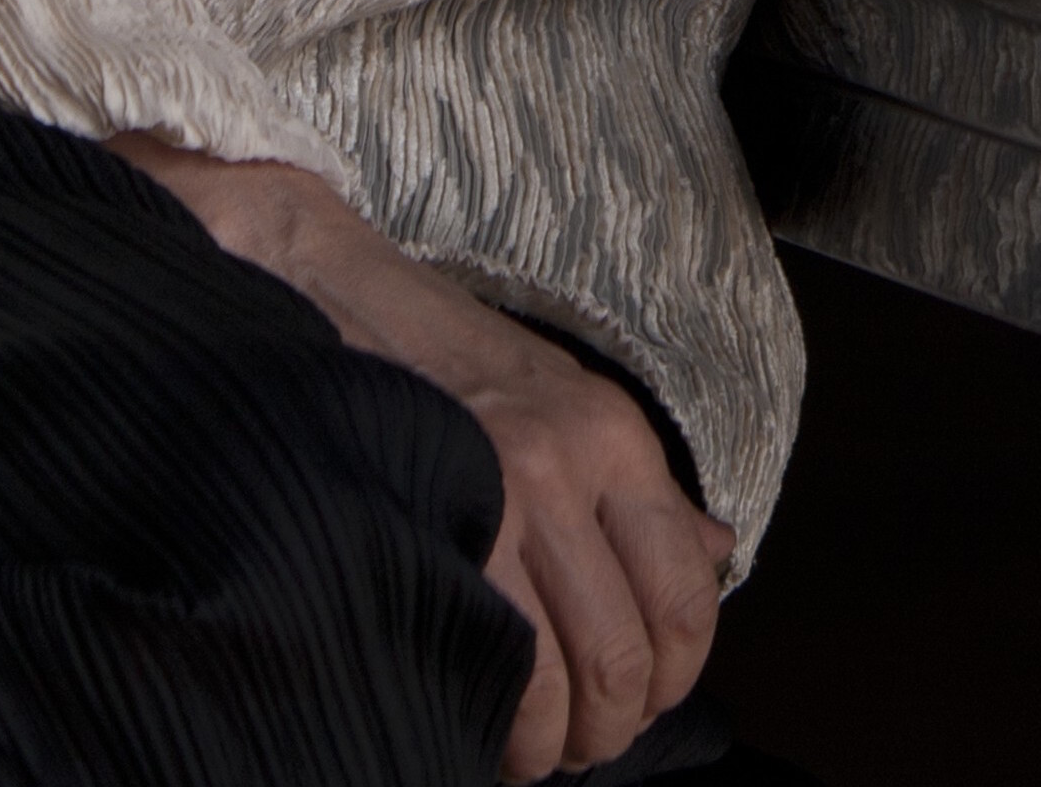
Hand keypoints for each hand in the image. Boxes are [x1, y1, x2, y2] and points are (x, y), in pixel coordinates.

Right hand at [118, 137, 727, 775]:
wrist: (329, 298)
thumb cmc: (445, 366)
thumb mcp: (565, 405)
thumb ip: (638, 494)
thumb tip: (711, 559)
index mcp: (615, 438)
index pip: (686, 590)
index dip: (674, 677)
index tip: (644, 704)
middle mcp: (567, 464)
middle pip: (625, 652)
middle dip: (610, 727)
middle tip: (581, 745)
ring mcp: (496, 494)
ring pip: (561, 674)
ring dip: (552, 741)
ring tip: (530, 748)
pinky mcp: (428, 520)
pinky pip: (486, 658)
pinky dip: (493, 719)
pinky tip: (481, 722)